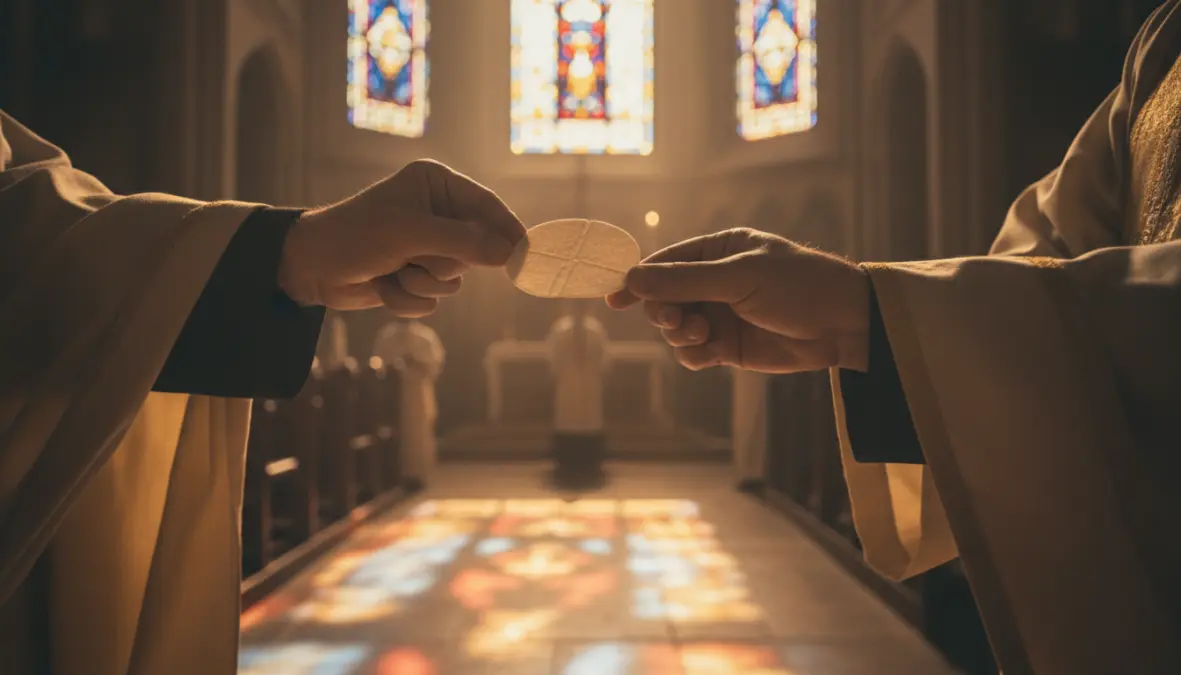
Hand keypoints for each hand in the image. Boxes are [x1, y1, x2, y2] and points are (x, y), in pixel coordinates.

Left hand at [278, 159, 524, 314]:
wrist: (309, 268)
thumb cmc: (356, 235)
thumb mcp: (411, 233)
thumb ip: (463, 242)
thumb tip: (509, 252)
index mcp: (435, 185)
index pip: (485, 206)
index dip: (506, 230)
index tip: (526, 254)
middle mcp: (434, 213)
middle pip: (474, 249)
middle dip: (443, 263)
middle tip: (420, 261)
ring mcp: (424, 246)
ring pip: (453, 280)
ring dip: (422, 283)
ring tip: (393, 271)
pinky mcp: (413, 275)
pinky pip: (432, 299)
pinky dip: (408, 299)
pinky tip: (383, 286)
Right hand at [606, 228, 871, 372]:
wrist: (843, 324)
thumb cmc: (798, 285)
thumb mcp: (739, 276)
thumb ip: (685, 281)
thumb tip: (633, 279)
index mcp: (719, 251)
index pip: (666, 262)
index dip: (639, 280)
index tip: (615, 297)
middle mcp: (715, 282)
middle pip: (665, 298)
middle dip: (665, 311)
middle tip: (676, 320)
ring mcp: (721, 315)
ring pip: (677, 329)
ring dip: (681, 334)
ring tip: (703, 335)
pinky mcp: (730, 347)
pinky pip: (694, 353)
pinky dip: (694, 355)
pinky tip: (710, 355)